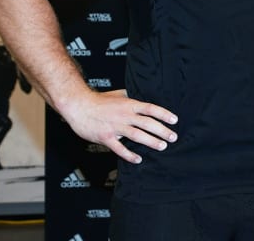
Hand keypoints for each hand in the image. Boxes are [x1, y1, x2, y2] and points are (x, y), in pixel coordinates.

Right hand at [61, 89, 177, 163]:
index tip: (174, 120)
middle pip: (147, 123)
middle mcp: (124, 115)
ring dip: (151, 141)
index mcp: (129, 104)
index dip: (164, 114)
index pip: (150, 109)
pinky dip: (129, 155)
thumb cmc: (98, 100)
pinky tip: (138, 159)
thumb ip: (131, 98)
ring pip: (137, 135)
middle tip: (173, 137)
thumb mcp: (118, 95)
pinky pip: (120, 148)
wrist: (78, 106)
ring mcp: (115, 127)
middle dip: (162, 130)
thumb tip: (142, 98)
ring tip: (162, 146)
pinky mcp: (106, 137)